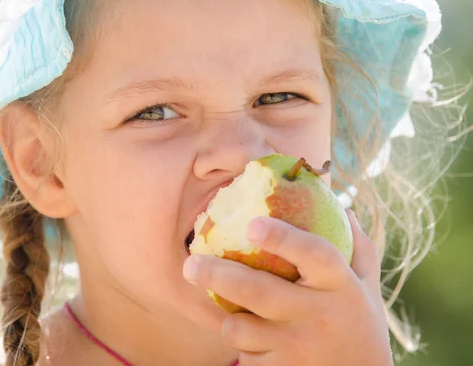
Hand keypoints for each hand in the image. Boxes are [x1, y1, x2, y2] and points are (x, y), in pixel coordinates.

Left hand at [183, 210, 392, 365]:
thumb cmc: (361, 324)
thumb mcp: (367, 284)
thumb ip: (357, 247)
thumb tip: (342, 207)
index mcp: (340, 286)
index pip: (315, 254)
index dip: (283, 238)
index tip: (252, 223)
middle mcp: (319, 316)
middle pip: (258, 291)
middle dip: (217, 275)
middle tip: (190, 265)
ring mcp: (299, 347)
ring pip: (240, 329)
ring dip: (228, 318)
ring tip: (225, 307)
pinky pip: (246, 356)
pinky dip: (242, 345)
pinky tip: (252, 339)